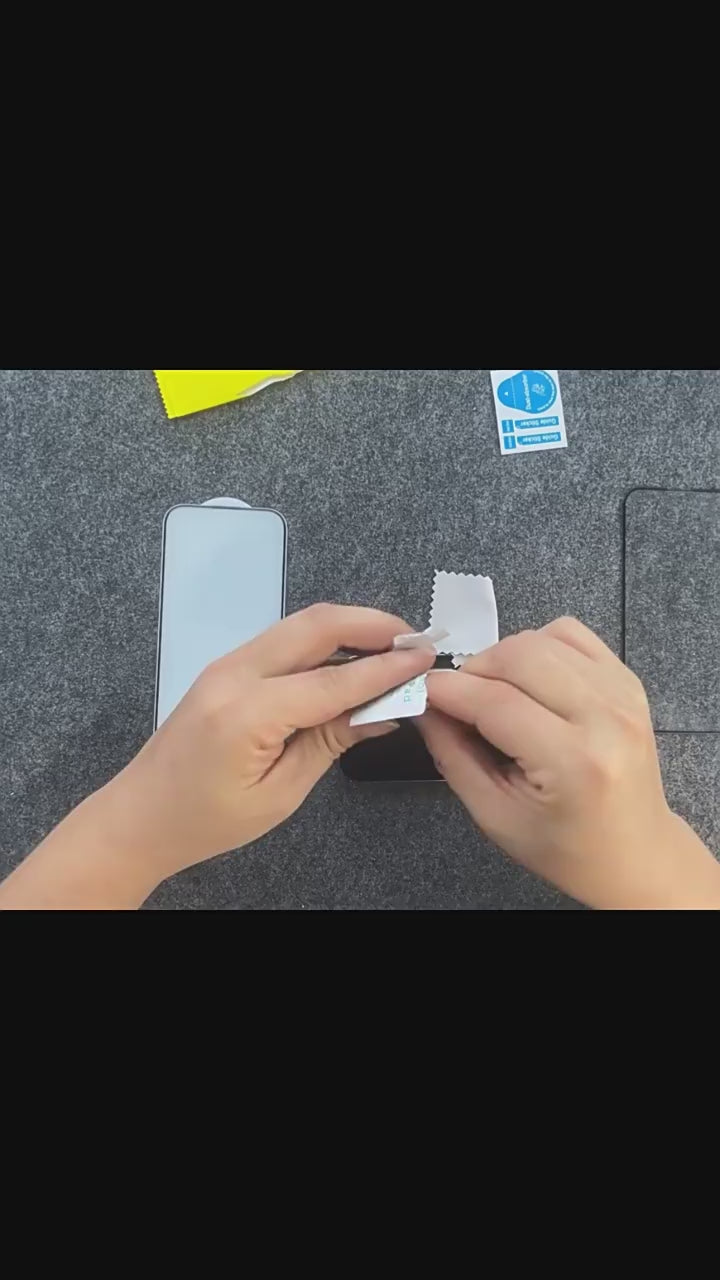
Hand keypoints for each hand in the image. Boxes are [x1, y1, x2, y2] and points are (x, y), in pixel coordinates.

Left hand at [0, 605, 433, 907]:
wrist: (140, 816)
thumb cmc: (207, 820)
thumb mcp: (280, 793)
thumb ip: (330, 741)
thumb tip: (383, 710)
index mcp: (247, 714)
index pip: (333, 680)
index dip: (385, 670)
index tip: (427, 659)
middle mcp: (235, 674)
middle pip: (315, 626)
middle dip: (371, 624)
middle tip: (416, 641)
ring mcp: (226, 664)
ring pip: (299, 625)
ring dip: (349, 627)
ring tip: (392, 645)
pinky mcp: (225, 667)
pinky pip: (283, 640)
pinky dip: (323, 640)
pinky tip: (350, 657)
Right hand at [419, 618, 719, 909]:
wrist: (635, 854)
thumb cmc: (563, 846)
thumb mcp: (493, 814)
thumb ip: (453, 754)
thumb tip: (424, 702)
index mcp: (573, 762)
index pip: (496, 702)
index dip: (449, 690)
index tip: (421, 690)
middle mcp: (606, 718)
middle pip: (521, 655)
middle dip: (475, 669)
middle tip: (459, 697)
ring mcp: (624, 695)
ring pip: (544, 638)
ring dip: (505, 657)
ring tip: (495, 691)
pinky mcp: (629, 682)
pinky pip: (573, 635)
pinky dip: (540, 646)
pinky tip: (531, 679)